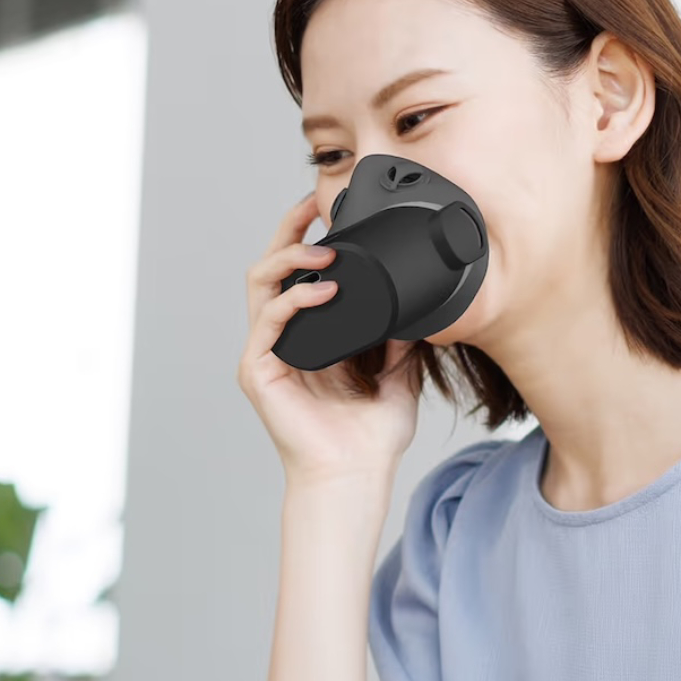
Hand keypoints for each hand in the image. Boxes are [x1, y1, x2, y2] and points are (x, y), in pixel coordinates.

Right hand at [237, 192, 422, 489]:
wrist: (356, 474)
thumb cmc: (371, 435)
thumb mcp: (399, 371)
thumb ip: (401, 334)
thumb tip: (421, 300)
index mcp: (310, 335)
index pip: (299, 274)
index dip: (308, 238)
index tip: (331, 211)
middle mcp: (283, 338)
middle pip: (272, 267)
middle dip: (289, 230)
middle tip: (312, 205)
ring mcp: (267, 353)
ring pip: (260, 283)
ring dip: (289, 257)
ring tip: (324, 247)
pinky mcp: (259, 371)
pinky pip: (268, 321)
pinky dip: (294, 299)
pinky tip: (322, 290)